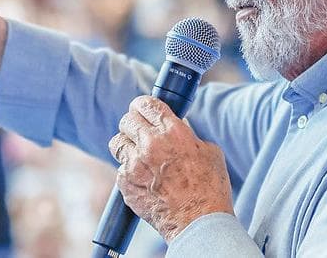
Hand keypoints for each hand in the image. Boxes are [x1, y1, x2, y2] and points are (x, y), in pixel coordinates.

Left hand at [108, 96, 233, 242]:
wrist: (199, 223)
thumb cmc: (209, 188)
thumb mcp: (208, 151)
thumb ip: (188, 134)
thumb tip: (177, 127)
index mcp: (172, 130)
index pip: (146, 104)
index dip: (143, 104)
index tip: (142, 108)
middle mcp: (150, 143)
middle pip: (127, 119)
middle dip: (133, 123)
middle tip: (139, 131)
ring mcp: (135, 164)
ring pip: (117, 142)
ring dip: (126, 145)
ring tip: (137, 155)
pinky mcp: (126, 183)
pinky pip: (120, 169)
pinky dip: (129, 172)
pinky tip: (143, 179)